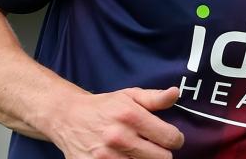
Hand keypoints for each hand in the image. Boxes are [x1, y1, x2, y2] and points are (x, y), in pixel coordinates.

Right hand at [47, 86, 184, 158]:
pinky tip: (126, 158)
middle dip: (162, 153)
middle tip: (154, 146)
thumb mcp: (130, 95)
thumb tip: (176, 93)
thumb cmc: (105, 106)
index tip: (172, 138)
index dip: (176, 139)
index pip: (169, 138)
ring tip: (139, 152)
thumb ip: (155, 98)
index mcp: (131, 116)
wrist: (69, 118)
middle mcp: (119, 138)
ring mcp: (106, 157)